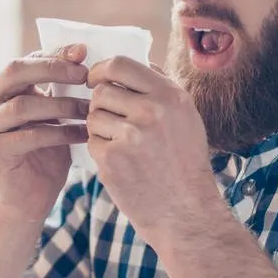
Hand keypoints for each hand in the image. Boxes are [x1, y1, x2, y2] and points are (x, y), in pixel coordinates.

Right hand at [0, 45, 90, 222]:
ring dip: (61, 105)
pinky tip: (82, 134)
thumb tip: (81, 50)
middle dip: (52, 69)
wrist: (31, 196)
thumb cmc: (47, 149)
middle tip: (83, 75)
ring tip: (88, 110)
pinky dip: (60, 133)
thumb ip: (61, 85)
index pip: (26, 59)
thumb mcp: (55, 111)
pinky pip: (30, 135)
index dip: (54, 53)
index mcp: (1, 88)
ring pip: (23, 105)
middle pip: (14, 71)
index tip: (84, 53)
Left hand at [85, 57, 221, 242]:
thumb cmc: (185, 163)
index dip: (101, 69)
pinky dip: (100, 149)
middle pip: (102, 90)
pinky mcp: (112, 159)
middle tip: (112, 119)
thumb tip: (130, 65)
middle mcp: (152, 111)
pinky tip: (120, 161)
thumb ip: (160, 88)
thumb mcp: (186, 117)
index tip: (96, 78)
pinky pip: (91, 140)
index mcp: (170, 96)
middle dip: (101, 103)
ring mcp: (130, 136)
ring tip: (121, 143)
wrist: (186, 212)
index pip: (120, 64)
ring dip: (100, 127)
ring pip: (93, 115)